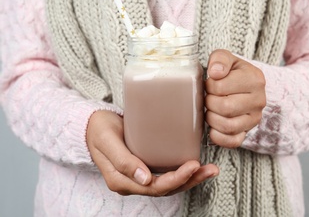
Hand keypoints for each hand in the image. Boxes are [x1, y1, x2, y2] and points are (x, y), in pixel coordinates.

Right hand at [86, 110, 218, 195]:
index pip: (154, 187)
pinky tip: (193, 164)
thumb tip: (145, 179)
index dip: (176, 179)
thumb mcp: (107, 141)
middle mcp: (132, 182)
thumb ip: (123, 161)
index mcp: (121, 180)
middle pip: (165, 188)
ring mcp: (138, 176)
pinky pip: (165, 173)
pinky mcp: (144, 166)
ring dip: (189, 178)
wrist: (92, 125)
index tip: (193, 165)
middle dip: (190, 180)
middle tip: (209, 169)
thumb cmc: (98, 130)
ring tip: (209, 170)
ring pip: (168, 183)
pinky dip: (181, 171)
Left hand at [205, 49, 265, 147]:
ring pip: (228, 126)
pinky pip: (232, 141)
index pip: (220, 87)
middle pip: (225, 107)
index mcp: (255, 79)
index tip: (210, 84)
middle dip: (209, 102)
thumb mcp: (227, 58)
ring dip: (212, 119)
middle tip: (209, 97)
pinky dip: (218, 137)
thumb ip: (220, 59)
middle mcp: (259, 100)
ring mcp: (255, 119)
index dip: (209, 86)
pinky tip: (212, 128)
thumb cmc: (232, 72)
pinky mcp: (248, 132)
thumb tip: (215, 73)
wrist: (246, 86)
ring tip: (211, 110)